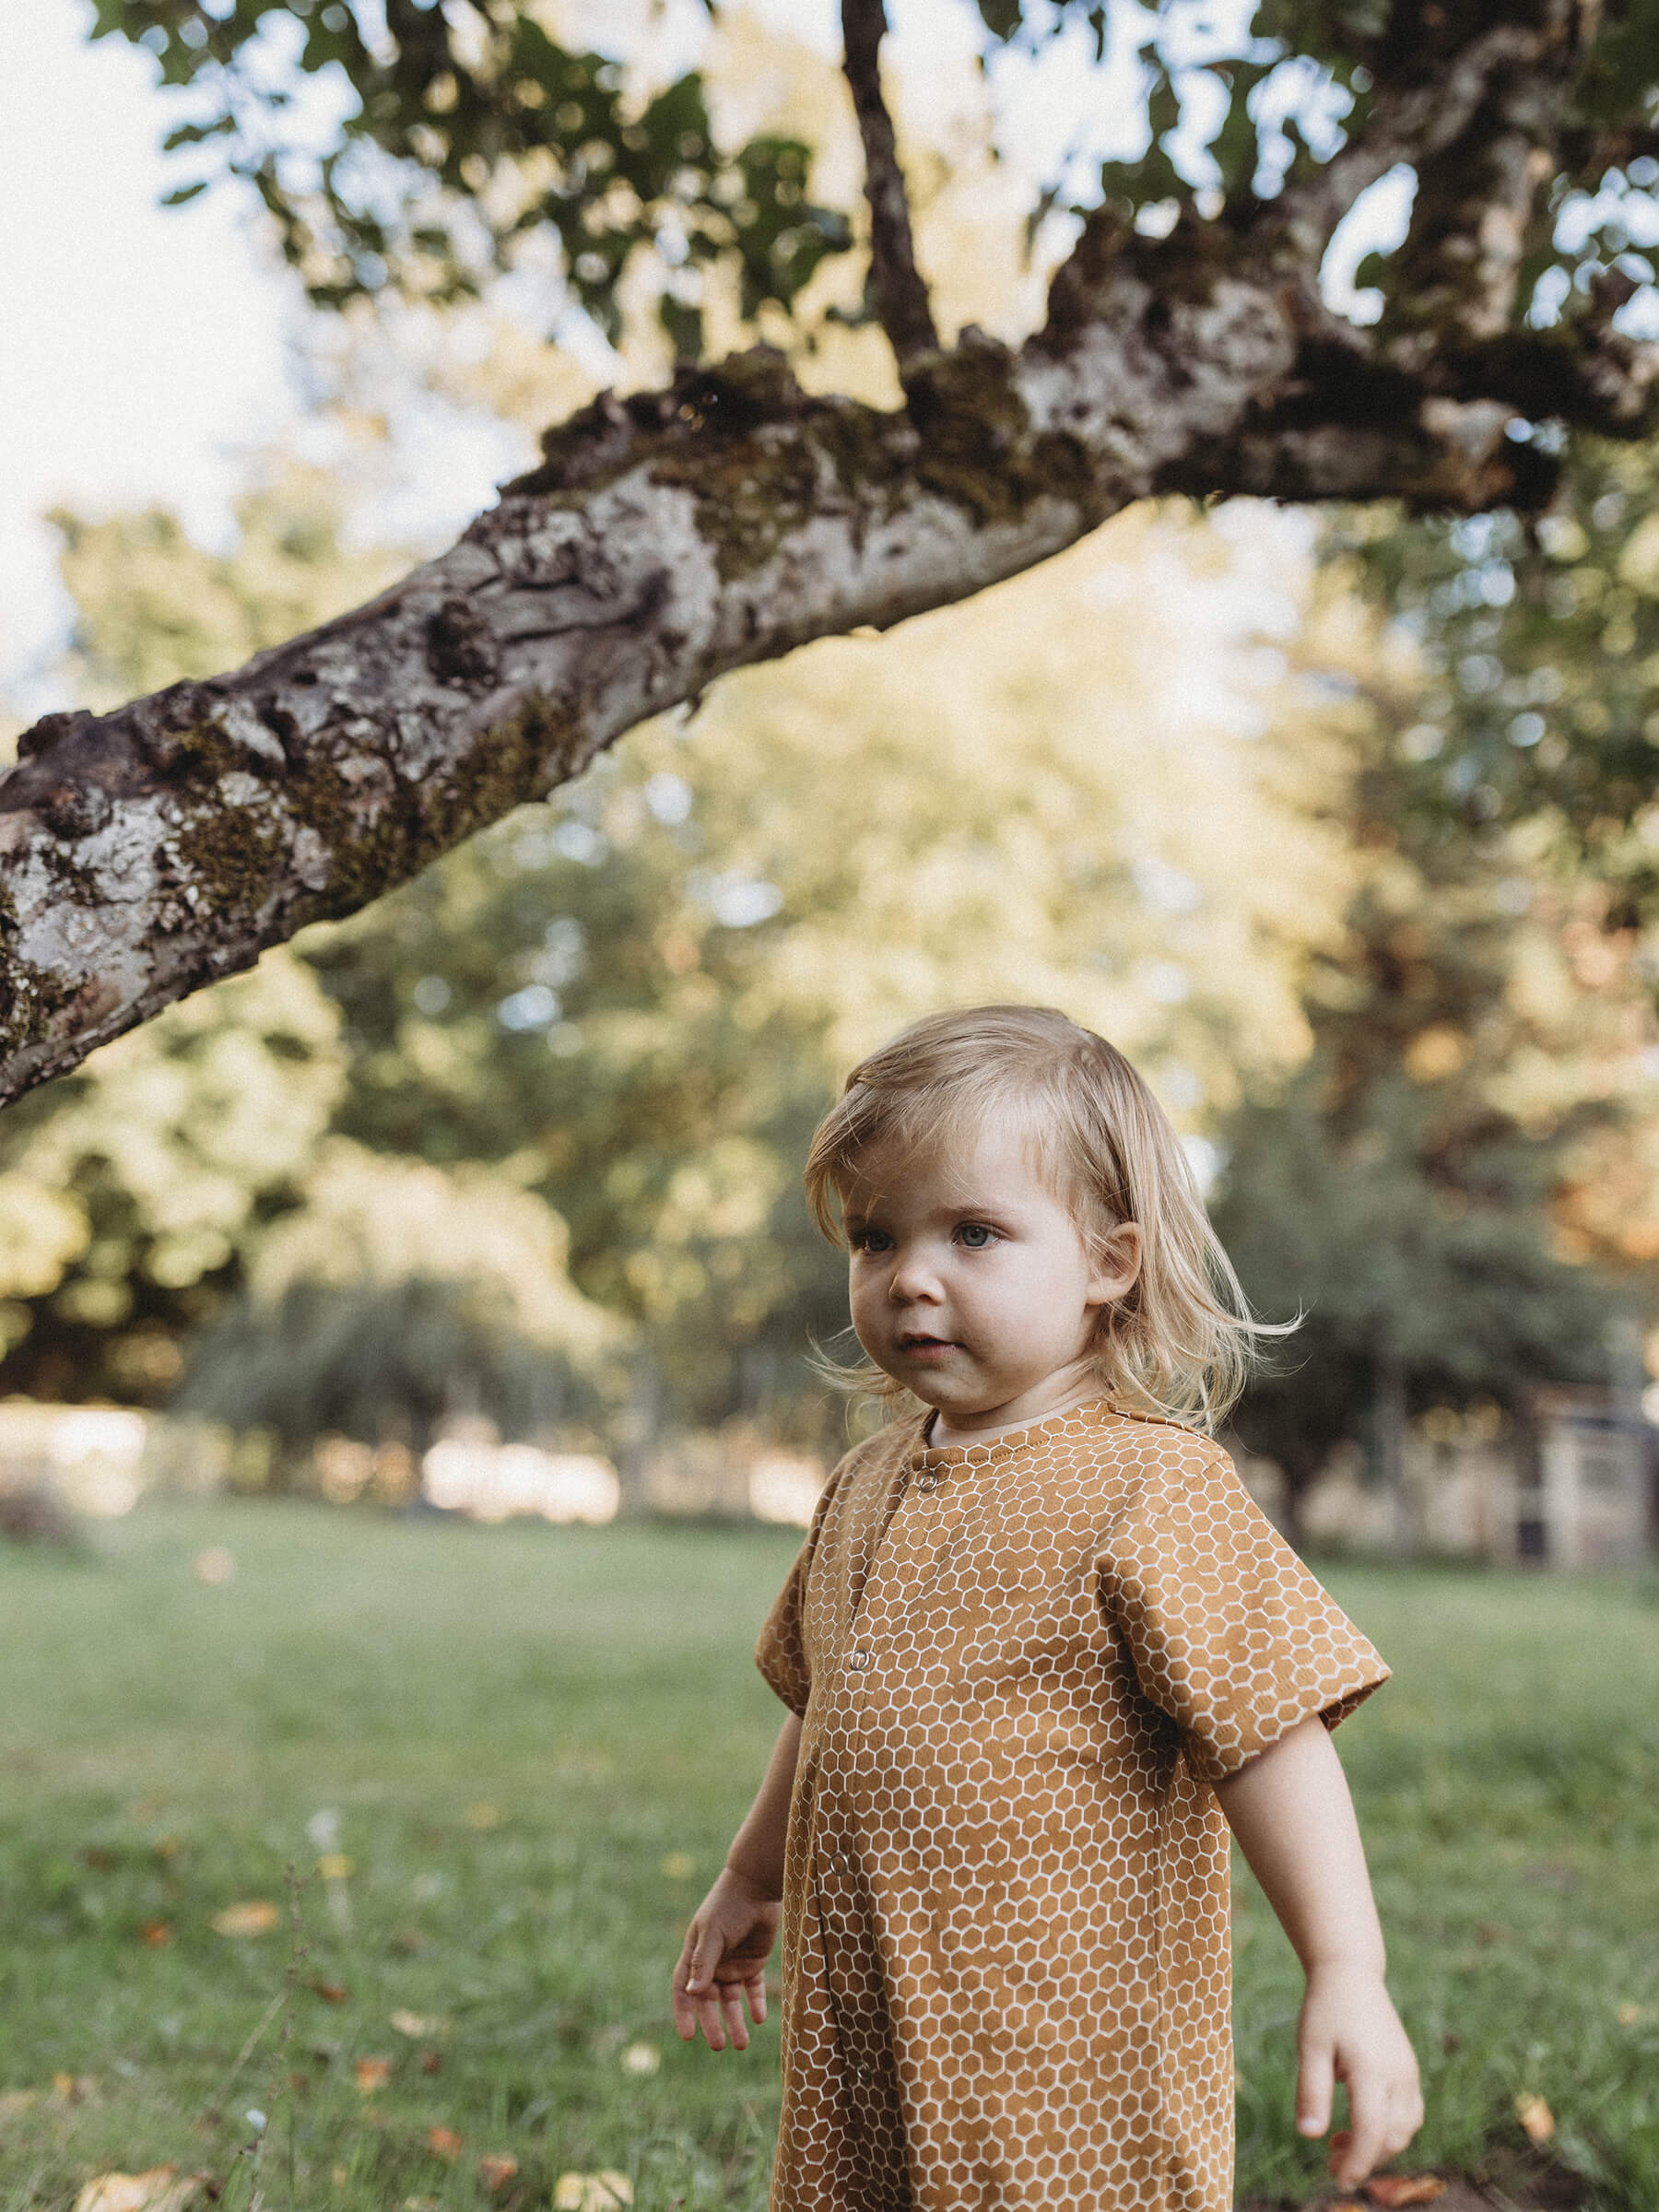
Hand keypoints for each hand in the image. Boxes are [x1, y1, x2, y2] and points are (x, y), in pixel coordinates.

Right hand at [670, 1867, 781, 2052]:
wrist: (757, 1887)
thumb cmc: (728, 1907)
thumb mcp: (713, 1934)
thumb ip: (703, 1963)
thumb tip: (692, 1994)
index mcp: (695, 1956)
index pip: (683, 1990)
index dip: (683, 2012)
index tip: (687, 2036)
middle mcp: (712, 1965)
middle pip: (709, 2002)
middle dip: (712, 2024)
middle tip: (718, 2046)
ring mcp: (733, 1965)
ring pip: (731, 2002)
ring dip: (735, 2022)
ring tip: (742, 2043)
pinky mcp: (753, 1964)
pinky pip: (752, 1991)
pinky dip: (755, 2005)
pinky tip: (758, 2019)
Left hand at [1295, 1959, 1423, 2189]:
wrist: (1351, 1974)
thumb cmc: (1325, 2008)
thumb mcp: (1309, 2047)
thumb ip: (1311, 2092)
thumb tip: (1309, 2137)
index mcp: (1372, 2069)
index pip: (1372, 2132)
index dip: (1358, 2163)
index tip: (1337, 2179)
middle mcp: (1398, 2075)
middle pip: (1391, 2137)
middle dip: (1364, 2159)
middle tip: (1330, 2160)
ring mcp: (1408, 2073)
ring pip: (1406, 2130)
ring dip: (1378, 2147)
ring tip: (1341, 2141)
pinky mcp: (1409, 2071)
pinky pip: (1410, 2114)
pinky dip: (1391, 2130)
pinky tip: (1361, 2124)